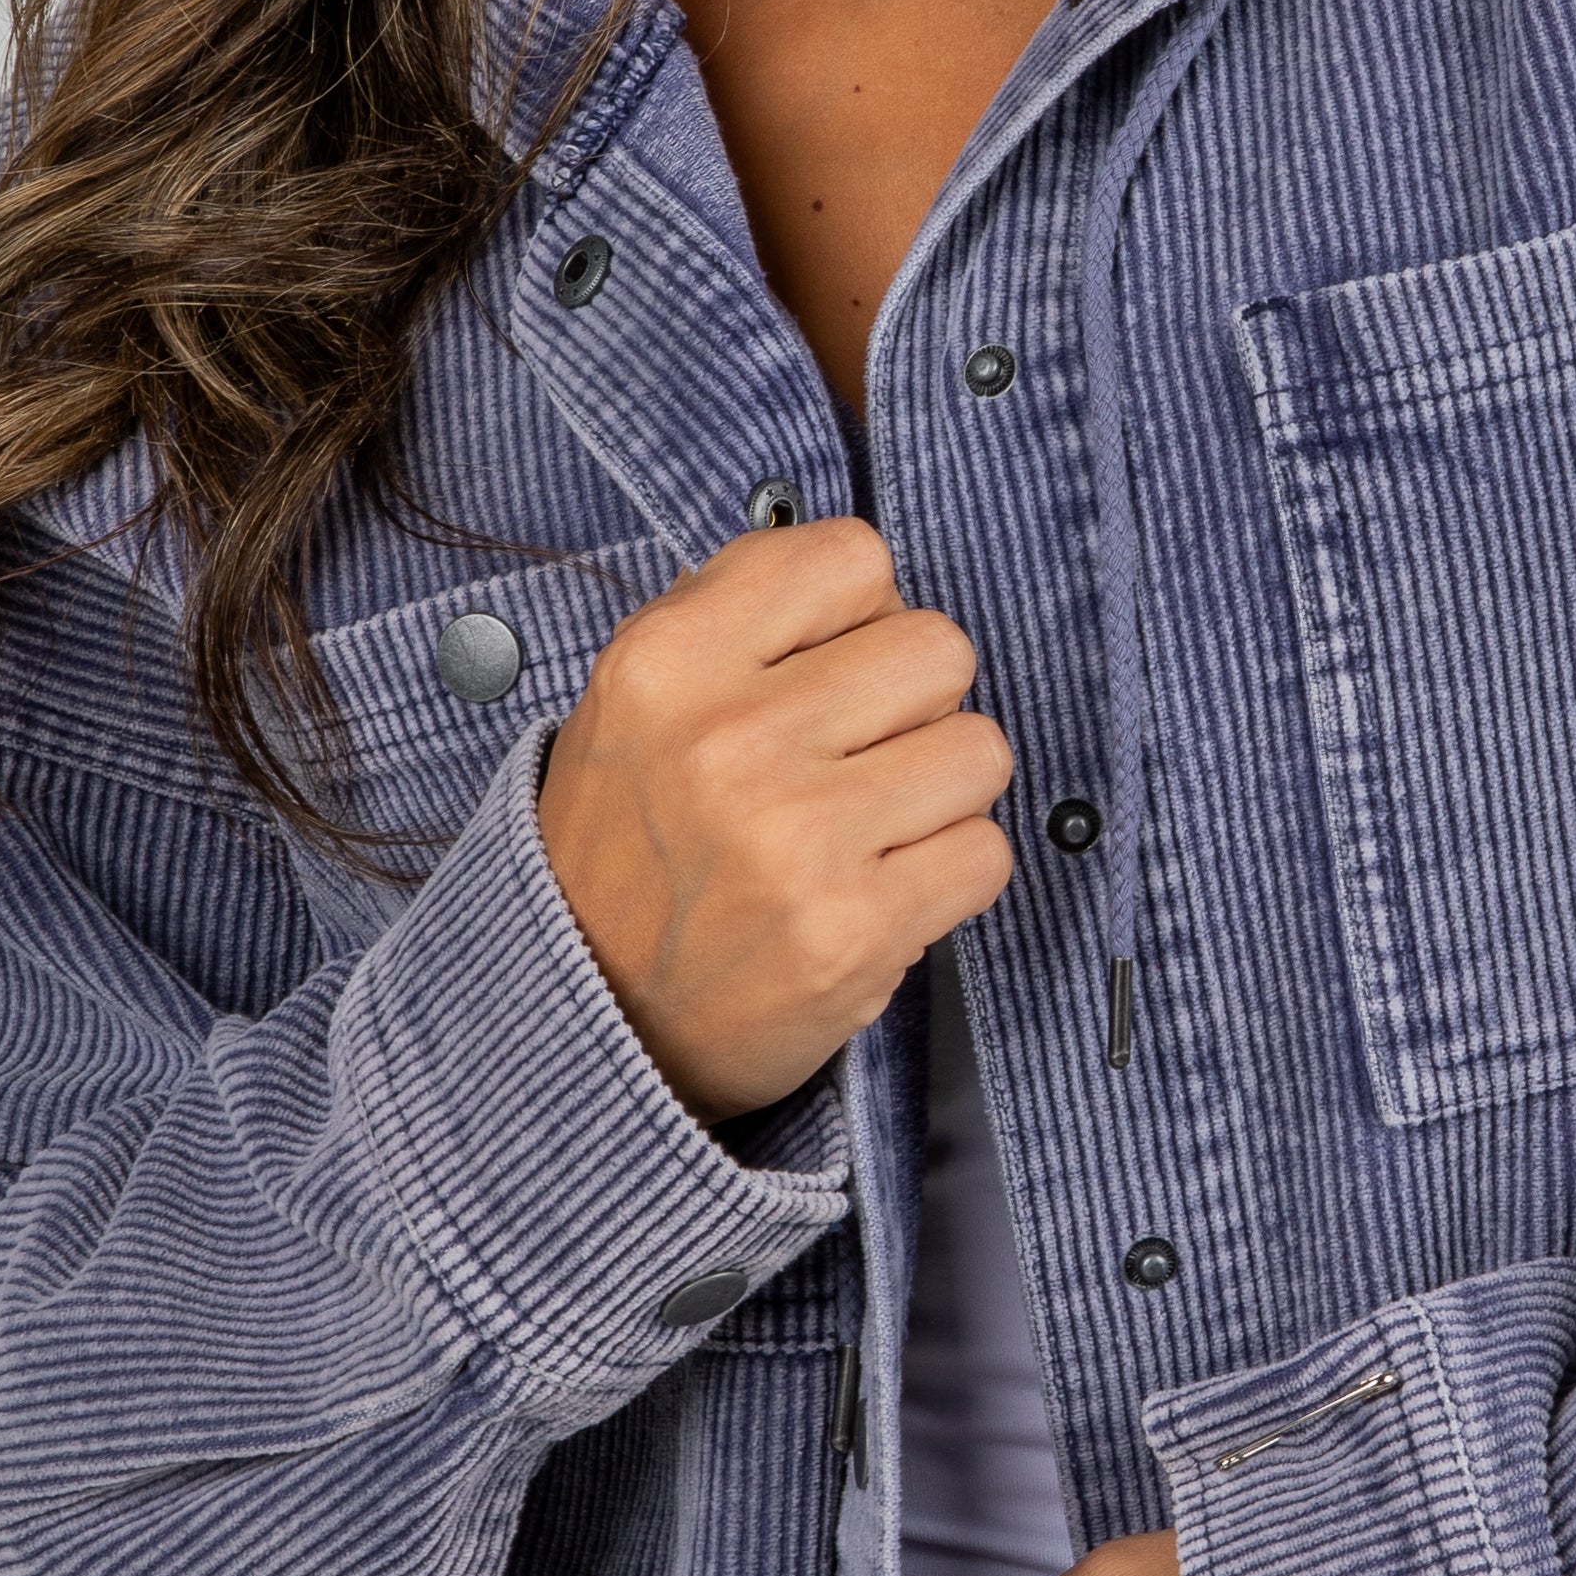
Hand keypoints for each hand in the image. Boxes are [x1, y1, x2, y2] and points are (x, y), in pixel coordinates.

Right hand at [537, 518, 1013, 1117]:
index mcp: (667, 662)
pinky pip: (985, 854)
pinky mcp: (852, 930)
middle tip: (857, 758)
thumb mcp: (631, 700)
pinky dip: (949, 875)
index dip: (861, 613)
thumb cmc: (626, 852)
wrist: (589, 1017)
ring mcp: (795, 838)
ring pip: (979, 750)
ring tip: (871, 826)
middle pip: (938, 648)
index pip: (854, 557)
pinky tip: (881, 887)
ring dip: (942, 792)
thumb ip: (736, 618)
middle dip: (913, 703)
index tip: (832, 666)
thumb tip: (865, 582)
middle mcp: (729, 741)